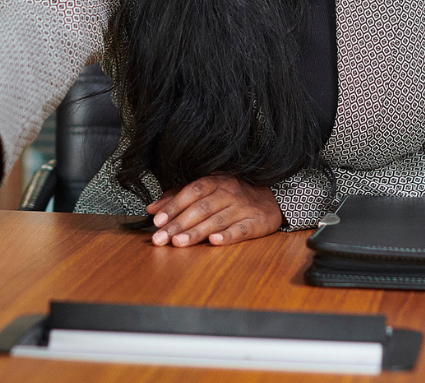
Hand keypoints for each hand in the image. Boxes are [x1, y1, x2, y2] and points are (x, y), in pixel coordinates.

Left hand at [146, 175, 283, 246]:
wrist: (271, 198)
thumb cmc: (233, 195)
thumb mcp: (208, 190)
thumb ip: (179, 198)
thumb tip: (152, 209)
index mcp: (215, 181)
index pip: (191, 192)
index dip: (174, 206)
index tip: (158, 220)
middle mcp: (229, 193)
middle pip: (201, 208)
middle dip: (178, 224)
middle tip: (160, 238)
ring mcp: (243, 208)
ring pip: (217, 220)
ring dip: (196, 232)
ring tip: (178, 243)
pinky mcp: (256, 223)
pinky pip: (240, 230)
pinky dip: (227, 236)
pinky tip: (214, 242)